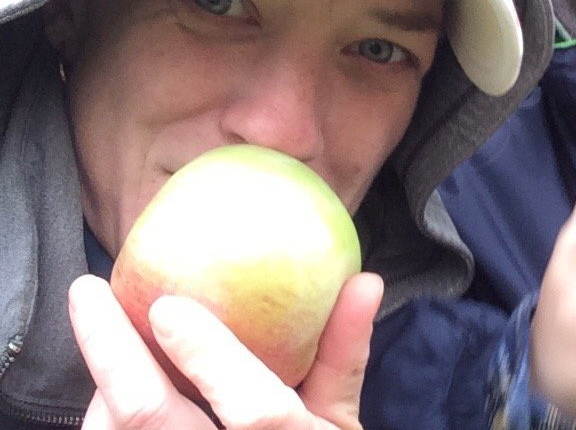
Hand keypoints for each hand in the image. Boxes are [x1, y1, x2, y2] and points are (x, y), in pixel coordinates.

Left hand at [68, 272, 382, 428]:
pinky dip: (103, 418)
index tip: (169, 306)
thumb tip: (364, 281)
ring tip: (103, 333)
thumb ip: (342, 354)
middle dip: (111, 352)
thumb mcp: (336, 423)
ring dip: (103, 385)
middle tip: (88, 290)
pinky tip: (108, 386)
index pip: (255, 412)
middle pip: (149, 421)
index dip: (210, 357)